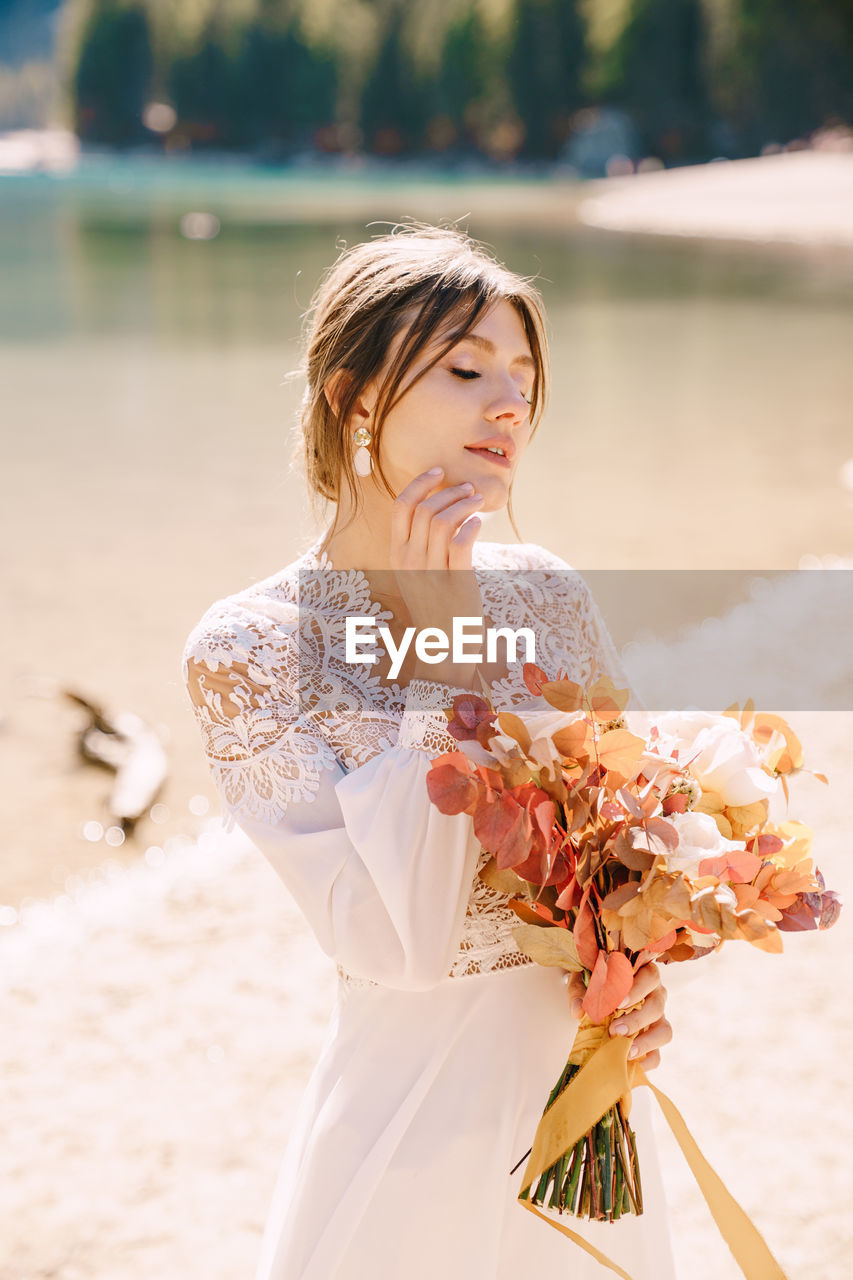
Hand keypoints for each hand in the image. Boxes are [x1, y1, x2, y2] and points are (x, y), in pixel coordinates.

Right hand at [389, 467, 489, 688]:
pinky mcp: (456, 584)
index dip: (420, 483)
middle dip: (449, 491)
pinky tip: (480, 524)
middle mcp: (410, 562)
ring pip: (443, 522)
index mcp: (397, 555)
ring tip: (478, 502)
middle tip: (469, 489)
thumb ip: (422, 544)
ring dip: (464, 504)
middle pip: (424, 510)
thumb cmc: (436, 605)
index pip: (401, 507)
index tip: (440, 471)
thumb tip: (440, 506)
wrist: (444, 647)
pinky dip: (472, 526)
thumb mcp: (419, 573)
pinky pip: (462, 543)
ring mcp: (431, 574)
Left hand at [565, 960, 672, 1071]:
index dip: (637, 990)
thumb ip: (580, 991)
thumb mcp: (586, 980)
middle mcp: (656, 995)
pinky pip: (657, 1054)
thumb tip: (578, 1010)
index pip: (650, 977)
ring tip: (627, 1051)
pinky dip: (646, 1061)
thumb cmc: (598, 982)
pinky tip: (630, 1062)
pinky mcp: (653, 1039)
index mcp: (643, 974)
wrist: (599, 996)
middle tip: (616, 1029)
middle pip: (657, 1006)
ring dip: (646, 1042)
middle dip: (636, 1020)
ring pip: (664, 1030)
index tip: (619, 1002)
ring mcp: (658, 1018)